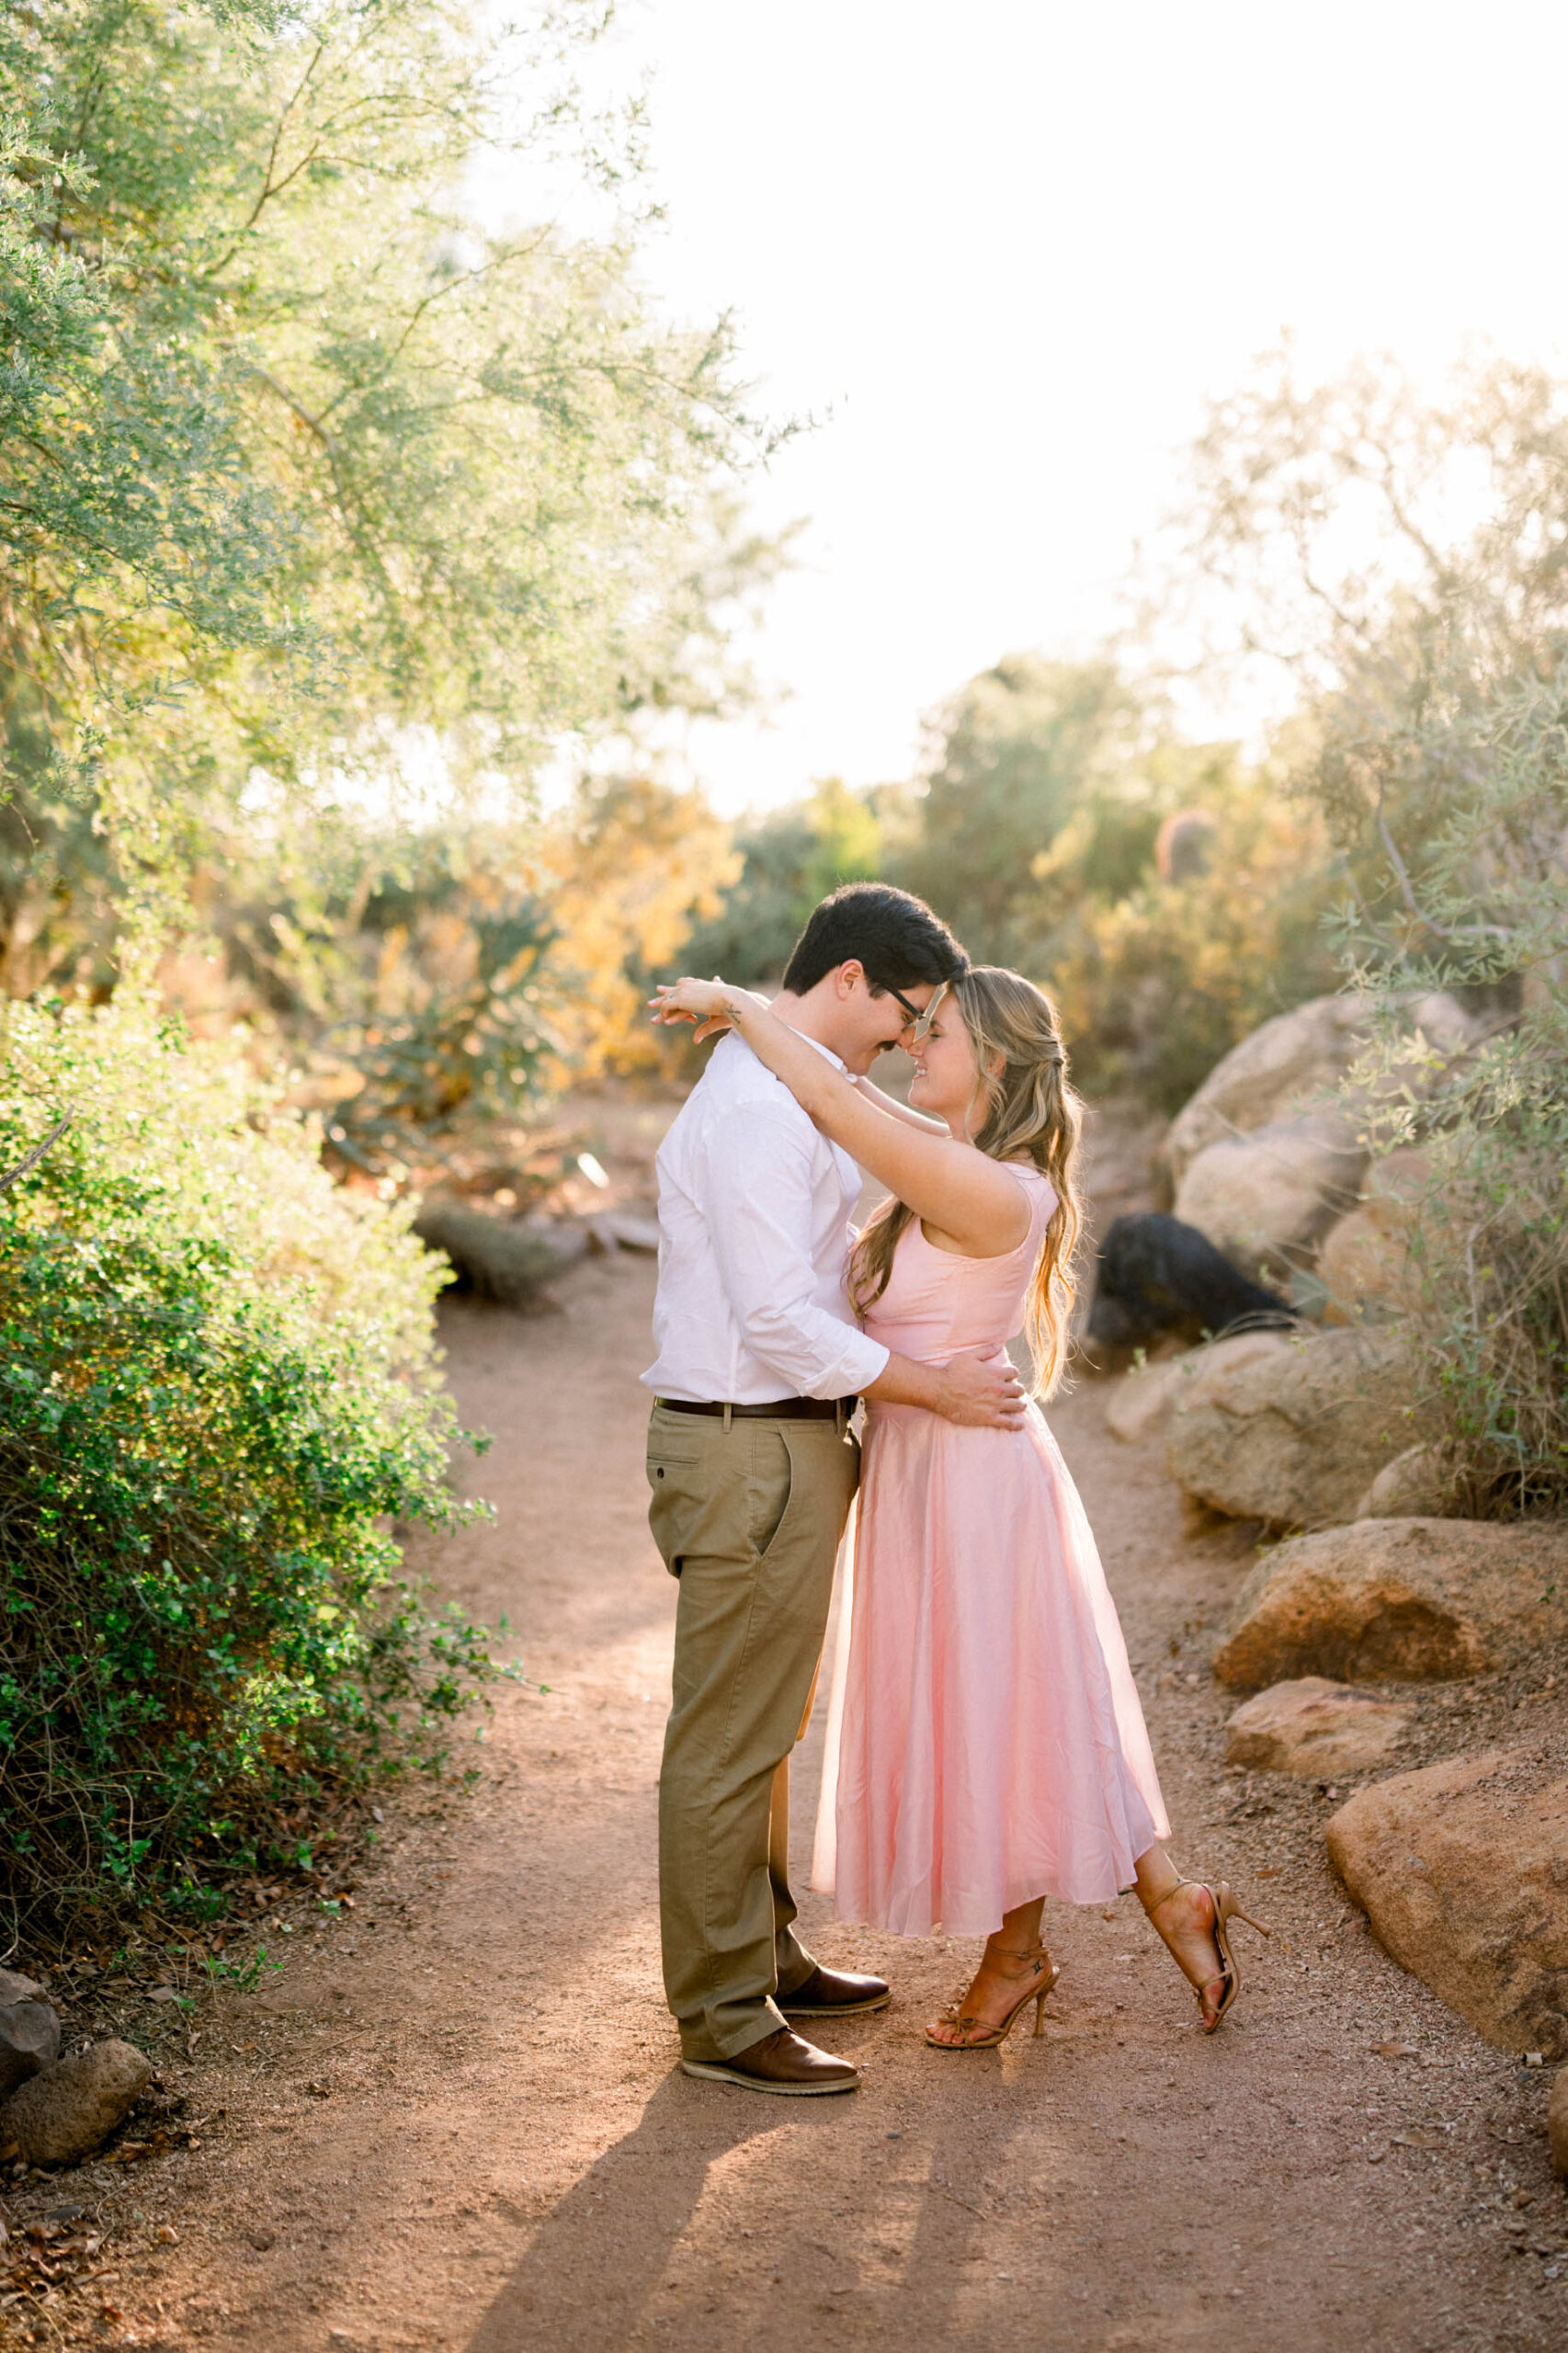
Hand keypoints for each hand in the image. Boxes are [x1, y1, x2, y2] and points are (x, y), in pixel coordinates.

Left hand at [648, 976, 763, 1043]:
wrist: (733, 1001)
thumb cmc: (732, 1010)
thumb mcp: (715, 1020)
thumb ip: (705, 1028)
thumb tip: (696, 1040)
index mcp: (702, 988)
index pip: (684, 986)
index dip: (675, 990)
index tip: (666, 991)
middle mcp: (693, 988)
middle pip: (674, 993)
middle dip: (663, 998)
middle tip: (650, 1003)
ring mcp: (688, 993)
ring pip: (669, 1001)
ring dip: (662, 1011)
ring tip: (653, 1020)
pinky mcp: (685, 1000)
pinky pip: (671, 1007)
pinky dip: (668, 1015)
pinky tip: (665, 1023)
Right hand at [935, 1346, 1027, 1428]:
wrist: (941, 1391)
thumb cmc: (953, 1372)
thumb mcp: (969, 1356)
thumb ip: (986, 1350)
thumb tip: (999, 1344)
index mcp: (996, 1373)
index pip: (1014, 1373)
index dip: (1013, 1374)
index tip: (1010, 1377)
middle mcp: (999, 1389)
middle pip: (1018, 1390)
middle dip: (1018, 1390)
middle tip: (1015, 1392)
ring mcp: (996, 1404)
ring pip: (1017, 1405)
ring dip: (1020, 1405)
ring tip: (1020, 1406)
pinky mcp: (990, 1418)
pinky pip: (1009, 1423)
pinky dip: (1016, 1425)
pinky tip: (1020, 1425)